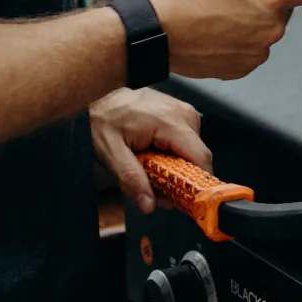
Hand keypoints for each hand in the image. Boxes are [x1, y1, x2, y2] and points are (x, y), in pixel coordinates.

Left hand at [90, 87, 209, 214]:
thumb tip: (149, 205)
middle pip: (197, 157)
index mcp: (170, 121)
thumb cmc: (104, 119)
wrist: (100, 96)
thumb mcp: (110, 153)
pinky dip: (174, 154)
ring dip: (177, 167)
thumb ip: (131, 179)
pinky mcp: (180, 112)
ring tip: (152, 170)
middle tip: (157, 191)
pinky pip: (187, 140)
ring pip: (193, 151)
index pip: (200, 157)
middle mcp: (183, 113)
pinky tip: (156, 156)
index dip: (197, 184)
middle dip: (182, 179)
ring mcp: (183, 111)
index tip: (183, 202)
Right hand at [144, 0, 301, 79]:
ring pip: (267, 28)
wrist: (154, 33)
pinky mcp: (242, 68)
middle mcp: (271, 28)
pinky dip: (240, 39)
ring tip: (222, 9)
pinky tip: (216, 28)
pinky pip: (251, 48)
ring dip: (254, 18)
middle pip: (286, 7)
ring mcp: (258, 52)